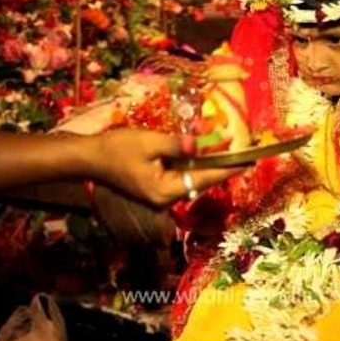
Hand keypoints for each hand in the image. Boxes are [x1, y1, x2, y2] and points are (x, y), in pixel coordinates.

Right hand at [85, 128, 246, 206]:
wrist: (90, 158)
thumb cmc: (117, 149)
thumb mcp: (149, 142)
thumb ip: (177, 144)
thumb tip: (199, 144)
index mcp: (166, 190)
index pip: (205, 178)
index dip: (228, 169)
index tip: (249, 162)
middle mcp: (166, 197)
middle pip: (201, 180)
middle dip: (222, 166)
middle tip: (245, 154)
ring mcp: (160, 194)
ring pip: (192, 178)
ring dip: (208, 164)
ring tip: (230, 152)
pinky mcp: (155, 187)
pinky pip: (180, 175)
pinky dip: (193, 164)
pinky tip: (204, 153)